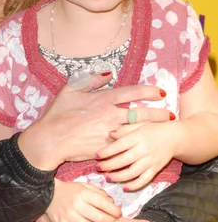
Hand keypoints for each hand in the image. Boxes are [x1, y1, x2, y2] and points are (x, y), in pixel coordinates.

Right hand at [18, 73, 170, 170]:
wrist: (51, 140)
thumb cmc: (58, 113)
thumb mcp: (70, 89)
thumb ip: (90, 80)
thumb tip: (107, 74)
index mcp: (103, 99)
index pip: (132, 93)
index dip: (148, 92)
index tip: (160, 92)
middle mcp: (110, 115)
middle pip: (142, 113)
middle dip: (159, 114)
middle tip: (171, 114)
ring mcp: (110, 133)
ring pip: (138, 130)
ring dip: (152, 129)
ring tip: (163, 129)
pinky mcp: (107, 148)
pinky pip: (125, 144)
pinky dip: (136, 142)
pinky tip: (144, 142)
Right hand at [45, 179, 120, 221]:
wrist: (48, 194)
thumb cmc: (70, 190)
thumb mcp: (84, 186)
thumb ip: (98, 192)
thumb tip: (112, 202)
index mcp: (84, 193)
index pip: (104, 203)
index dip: (114, 210)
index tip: (118, 213)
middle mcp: (77, 204)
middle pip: (99, 217)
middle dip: (109, 221)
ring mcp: (69, 215)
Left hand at [95, 122, 177, 189]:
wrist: (174, 138)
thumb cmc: (153, 130)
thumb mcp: (138, 125)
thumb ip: (124, 130)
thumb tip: (110, 134)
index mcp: (137, 137)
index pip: (119, 146)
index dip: (106, 152)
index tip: (96, 155)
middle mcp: (143, 150)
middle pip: (123, 160)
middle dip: (109, 165)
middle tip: (98, 168)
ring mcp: (150, 161)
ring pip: (132, 173)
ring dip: (118, 177)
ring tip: (108, 177)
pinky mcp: (156, 169)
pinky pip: (144, 180)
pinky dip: (134, 185)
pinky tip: (125, 187)